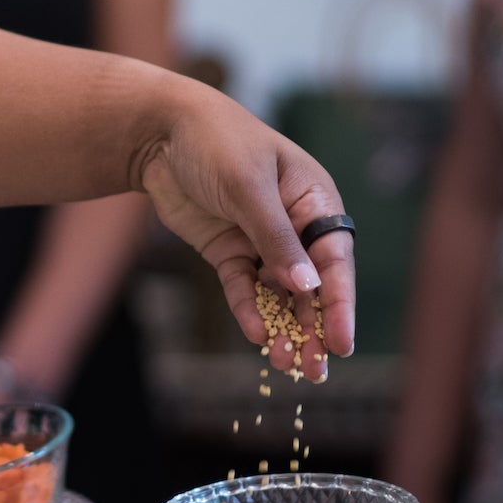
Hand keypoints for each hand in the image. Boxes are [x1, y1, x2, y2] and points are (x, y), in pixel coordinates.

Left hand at [135, 83, 356, 378]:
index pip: (334, 260)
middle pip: (310, 285)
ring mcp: (260, 240)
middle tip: (317, 371)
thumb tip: (308, 288)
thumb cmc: (218, 142)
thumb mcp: (250, 188)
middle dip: (315, 328)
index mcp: (313, 201)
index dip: (340, 303)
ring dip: (284, 327)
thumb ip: (277, 239)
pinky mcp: (229, 250)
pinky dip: (249, 311)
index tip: (343, 343)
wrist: (160, 131)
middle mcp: (293, 225)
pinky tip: (256, 336)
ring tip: (286, 365)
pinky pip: (243, 288)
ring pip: (278, 294)